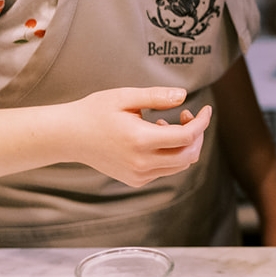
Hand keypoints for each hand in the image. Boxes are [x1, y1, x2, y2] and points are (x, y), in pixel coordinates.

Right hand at [67, 87, 208, 185]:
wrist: (69, 136)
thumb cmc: (96, 112)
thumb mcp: (126, 97)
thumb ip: (157, 96)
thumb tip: (184, 96)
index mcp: (140, 141)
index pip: (186, 137)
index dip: (202, 122)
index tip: (206, 108)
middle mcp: (141, 163)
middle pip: (189, 155)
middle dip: (197, 134)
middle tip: (186, 115)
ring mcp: (138, 175)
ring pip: (180, 165)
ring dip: (184, 144)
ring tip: (166, 123)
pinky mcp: (135, 180)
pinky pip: (166, 169)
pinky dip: (171, 153)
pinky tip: (155, 135)